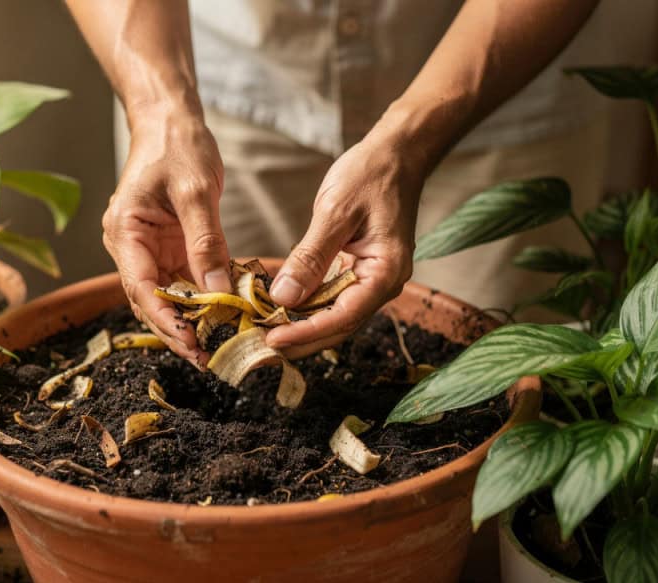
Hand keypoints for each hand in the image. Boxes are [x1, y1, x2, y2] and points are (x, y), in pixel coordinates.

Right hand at [102, 106, 230, 365]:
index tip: (191, 343)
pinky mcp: (168, 248)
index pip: (140, 287)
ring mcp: (149, 249)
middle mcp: (131, 246)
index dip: (165, 319)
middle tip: (209, 358)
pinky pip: (183, 281)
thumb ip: (206, 242)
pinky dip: (202, 300)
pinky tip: (224, 317)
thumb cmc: (177, 147)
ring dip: (190, 321)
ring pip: (167, 297)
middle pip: (150, 301)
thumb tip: (218, 290)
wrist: (171, 121)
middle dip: (178, 331)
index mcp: (125, 232)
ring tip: (219, 346)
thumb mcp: (196, 191)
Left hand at [265, 127, 428, 357]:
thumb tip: (284, 297)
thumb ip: (311, 257)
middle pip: (339, 325)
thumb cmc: (370, 176)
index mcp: (385, 272)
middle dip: (301, 340)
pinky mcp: (360, 272)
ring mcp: (373, 280)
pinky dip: (308, 308)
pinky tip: (282, 312)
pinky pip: (333, 298)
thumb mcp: (336, 212)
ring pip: (335, 316)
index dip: (306, 332)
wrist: (396, 156)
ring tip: (265, 336)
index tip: (273, 340)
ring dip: (303, 328)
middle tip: (261, 350)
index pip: (343, 316)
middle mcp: (383, 283)